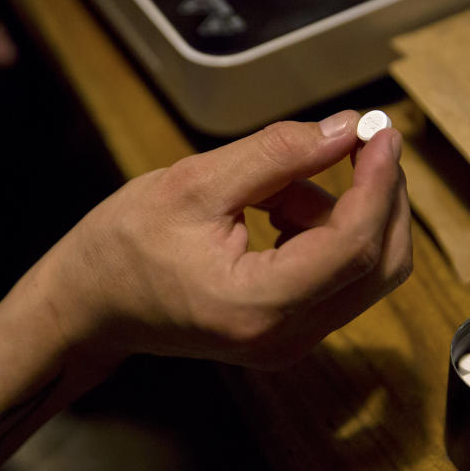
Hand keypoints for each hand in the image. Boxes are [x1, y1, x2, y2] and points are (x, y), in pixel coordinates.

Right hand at [37, 111, 411, 368]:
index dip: (378, 183)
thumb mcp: (193, 183)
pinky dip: (323, 234)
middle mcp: (283, 338)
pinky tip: (273, 212)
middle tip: (359, 141)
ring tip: (270, 188)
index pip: (353, 246)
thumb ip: (276, 155)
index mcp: (257, 306)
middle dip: (379, 197)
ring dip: (340, 213)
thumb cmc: (122, 246)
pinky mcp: (286, 333)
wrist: (90, 305)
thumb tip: (344, 127)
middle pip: (379, 265)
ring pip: (362, 269)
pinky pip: (335, 277)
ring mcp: (288, 343)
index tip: (379, 131)